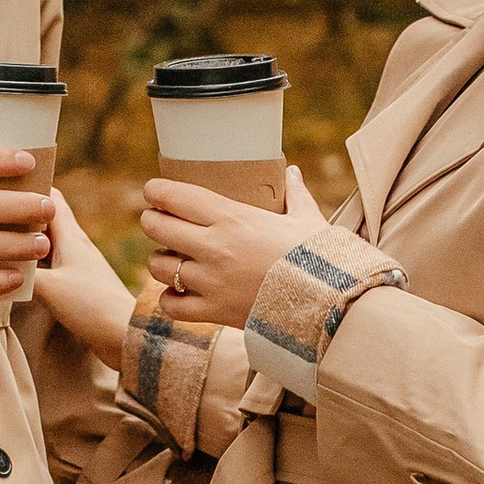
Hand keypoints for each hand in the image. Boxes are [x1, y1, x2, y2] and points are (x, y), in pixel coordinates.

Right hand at [27, 192, 139, 361]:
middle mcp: (76, 244)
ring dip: (27, 238)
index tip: (4, 181)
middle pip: (46, 217)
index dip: (30, 185)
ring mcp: (78, 263)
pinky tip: (19, 271)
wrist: (126, 336)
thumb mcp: (49, 288)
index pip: (50, 196)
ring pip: (48, 240)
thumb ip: (20, 272)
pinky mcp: (79, 282)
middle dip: (23, 211)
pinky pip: (51, 262)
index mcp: (71, 236)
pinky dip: (34, 261)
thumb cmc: (92, 306)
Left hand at [139, 163, 323, 329]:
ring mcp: (211, 281)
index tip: (153, 191)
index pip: (176, 197)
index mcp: (234, 218)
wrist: (330, 303)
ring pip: (159, 266)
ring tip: (173, 259)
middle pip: (157, 227)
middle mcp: (215, 247)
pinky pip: (171, 305)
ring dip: (162, 261)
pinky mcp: (215, 311)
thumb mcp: (308, 220)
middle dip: (153, 221)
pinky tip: (180, 293)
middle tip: (157, 221)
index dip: (157, 192)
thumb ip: (295, 195)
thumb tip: (293, 172)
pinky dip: (170, 299)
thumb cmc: (320, 257)